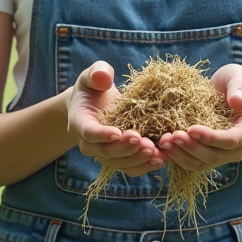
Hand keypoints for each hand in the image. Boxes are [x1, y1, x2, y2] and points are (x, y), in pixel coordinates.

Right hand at [66, 61, 165, 176]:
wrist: (95, 104)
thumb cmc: (93, 87)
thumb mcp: (92, 75)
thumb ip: (96, 73)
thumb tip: (103, 78)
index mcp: (79, 122)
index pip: (89, 132)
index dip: (102, 135)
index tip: (117, 132)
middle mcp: (90, 143)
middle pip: (105, 152)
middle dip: (125, 148)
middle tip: (144, 142)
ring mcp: (105, 152)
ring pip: (119, 163)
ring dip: (137, 159)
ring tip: (155, 150)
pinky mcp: (120, 157)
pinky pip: (130, 168)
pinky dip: (145, 166)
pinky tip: (161, 159)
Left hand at [158, 63, 241, 171]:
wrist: (228, 93)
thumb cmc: (234, 83)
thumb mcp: (239, 77)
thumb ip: (239, 87)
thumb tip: (238, 102)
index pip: (231, 140)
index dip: (211, 138)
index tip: (191, 129)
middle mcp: (237, 148)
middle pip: (214, 156)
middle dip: (191, 148)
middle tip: (171, 136)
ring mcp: (222, 154)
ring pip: (201, 164)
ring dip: (181, 155)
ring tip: (163, 142)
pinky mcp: (206, 155)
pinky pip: (192, 163)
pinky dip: (177, 157)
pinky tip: (163, 146)